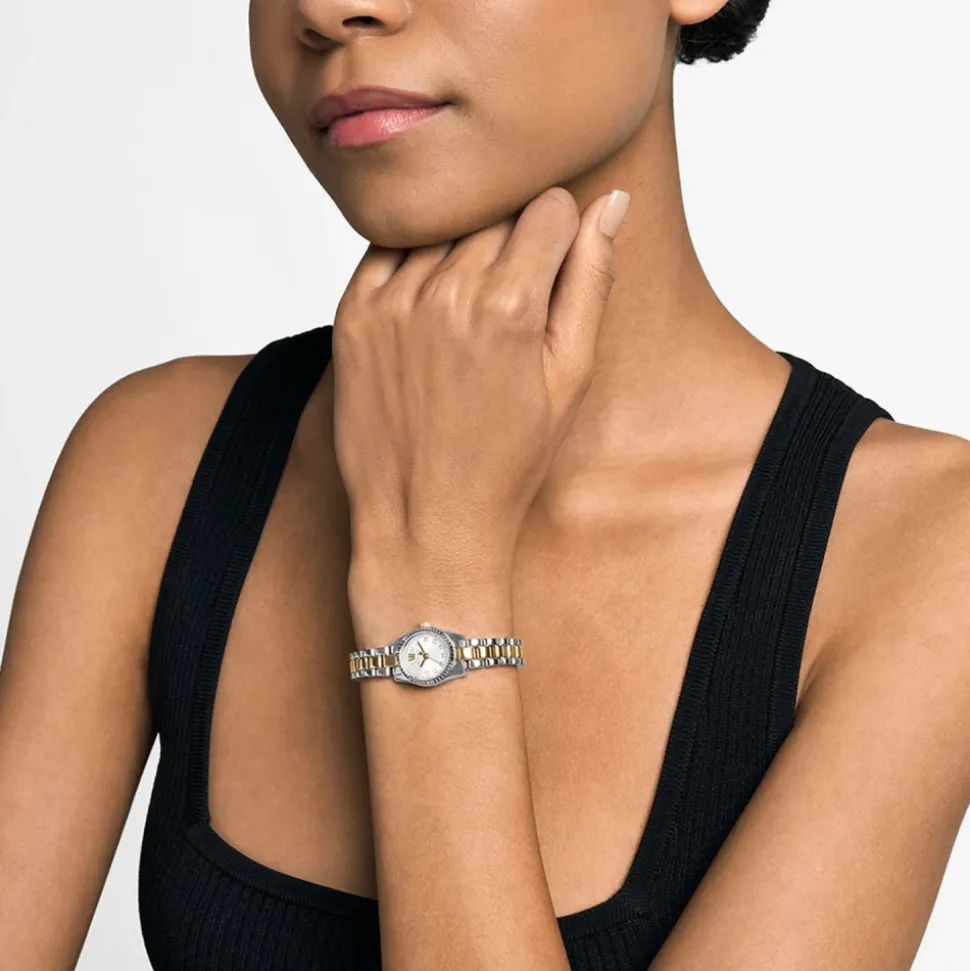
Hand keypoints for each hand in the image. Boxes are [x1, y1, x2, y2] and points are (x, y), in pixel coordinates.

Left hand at [331, 186, 629, 581]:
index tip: (551, 271)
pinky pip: (389, 248)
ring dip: (461, 250)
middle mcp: (445, 292)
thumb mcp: (570, 377)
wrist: (425, 521)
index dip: (560, 235)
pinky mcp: (352, 314)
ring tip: (467, 314)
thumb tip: (612, 203)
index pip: (550, 207)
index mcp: (510, 306)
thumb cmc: (507, 461)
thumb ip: (590, 282)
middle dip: (512, 242)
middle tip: (510, 303)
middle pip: (494, 210)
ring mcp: (391, 301)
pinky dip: (413, 264)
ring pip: (441, 225)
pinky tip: (428, 309)